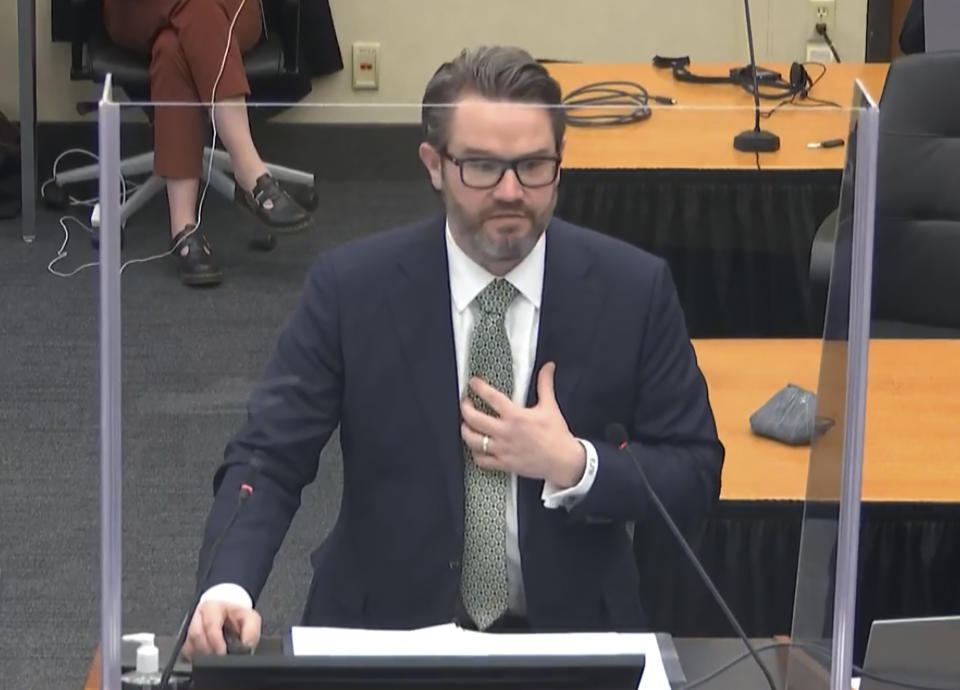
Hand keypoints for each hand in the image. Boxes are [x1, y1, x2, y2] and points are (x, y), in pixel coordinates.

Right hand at [182, 600, 261, 659]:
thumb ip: (251, 631)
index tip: (223, 652)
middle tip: (219, 658)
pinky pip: (187, 653)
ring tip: (215, 660)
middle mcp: (198, 617)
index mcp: (212, 607)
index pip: (209, 624)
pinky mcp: (187, 641)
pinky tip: (207, 659)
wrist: (230, 616)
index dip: (216, 640)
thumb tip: (246, 646)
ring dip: (202, 655)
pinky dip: (196, 659)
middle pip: (196, 635)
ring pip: (190, 645)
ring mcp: (190, 629)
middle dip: (208, 650)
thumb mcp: (250, 619)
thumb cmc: (238, 616)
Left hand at [460, 361, 585, 487]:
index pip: (491, 397)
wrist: (563, 461)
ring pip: (473, 440)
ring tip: (465, 424)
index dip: (479, 387)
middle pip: (474, 419)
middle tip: (465, 403)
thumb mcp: (550, 406)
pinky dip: (474, 453)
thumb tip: (548, 366)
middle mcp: (506, 432)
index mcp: (516, 416)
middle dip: (465, 408)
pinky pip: (481, 460)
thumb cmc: (556, 435)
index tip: (473, 383)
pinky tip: (475, 447)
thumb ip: (545, 384)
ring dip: (465, 430)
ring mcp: (502, 449)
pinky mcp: (503, 463)